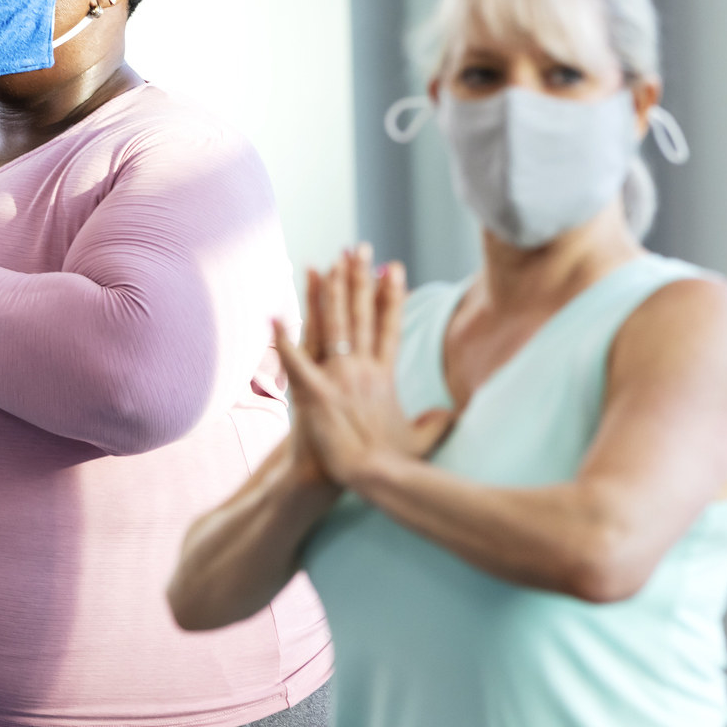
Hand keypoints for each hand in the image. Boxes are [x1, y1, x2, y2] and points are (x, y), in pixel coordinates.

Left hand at [272, 245, 453, 488]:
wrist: (375, 479)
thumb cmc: (393, 463)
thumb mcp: (421, 438)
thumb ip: (437, 421)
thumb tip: (453, 411)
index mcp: (385, 375)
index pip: (389, 325)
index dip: (390, 295)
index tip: (393, 267)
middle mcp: (364, 369)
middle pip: (360, 314)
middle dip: (358, 277)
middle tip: (356, 247)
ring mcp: (340, 378)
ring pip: (333, 325)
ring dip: (326, 292)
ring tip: (321, 263)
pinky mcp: (316, 393)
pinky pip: (296, 361)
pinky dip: (282, 340)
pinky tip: (273, 317)